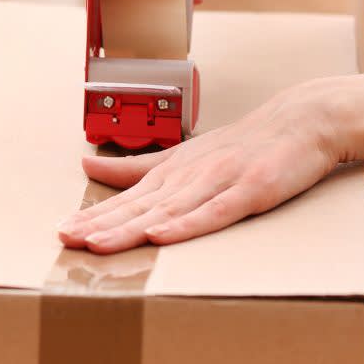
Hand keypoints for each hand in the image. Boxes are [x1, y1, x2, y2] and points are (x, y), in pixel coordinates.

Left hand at [57, 78, 344, 253]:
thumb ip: (136, 166)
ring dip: (130, 227)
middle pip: (138, 206)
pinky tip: (160, 234)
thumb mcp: (182, 155)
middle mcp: (188, 175)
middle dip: (100, 224)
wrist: (300, 121)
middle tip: (66, 238)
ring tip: (97, 242)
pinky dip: (186, 224)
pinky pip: (214, 211)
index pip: (125, 198)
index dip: (94, 215)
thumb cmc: (240, 144)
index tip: (63, 229)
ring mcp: (218, 181)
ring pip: (167, 210)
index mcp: (170, 171)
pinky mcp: (250, 190)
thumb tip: (88, 164)